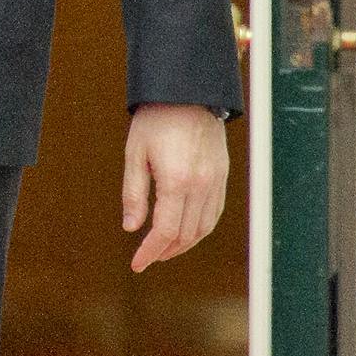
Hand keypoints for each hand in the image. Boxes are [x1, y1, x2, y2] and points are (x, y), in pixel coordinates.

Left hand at [122, 103, 229, 272]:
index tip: (137, 264)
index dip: (150, 252)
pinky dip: (200, 229)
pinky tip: (186, 231)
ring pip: (204, 228)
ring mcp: (216, 181)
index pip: (165, 231)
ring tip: (164, 249)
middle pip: (186, 235)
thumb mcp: (135, 155)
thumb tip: (131, 228)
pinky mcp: (223, 175)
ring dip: (184, 244)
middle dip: (165, 251)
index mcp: (177, 181)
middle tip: (147, 257)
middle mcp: (201, 185)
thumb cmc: (156, 120)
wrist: (188, 91)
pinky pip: (215, 213)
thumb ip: (134, 194)